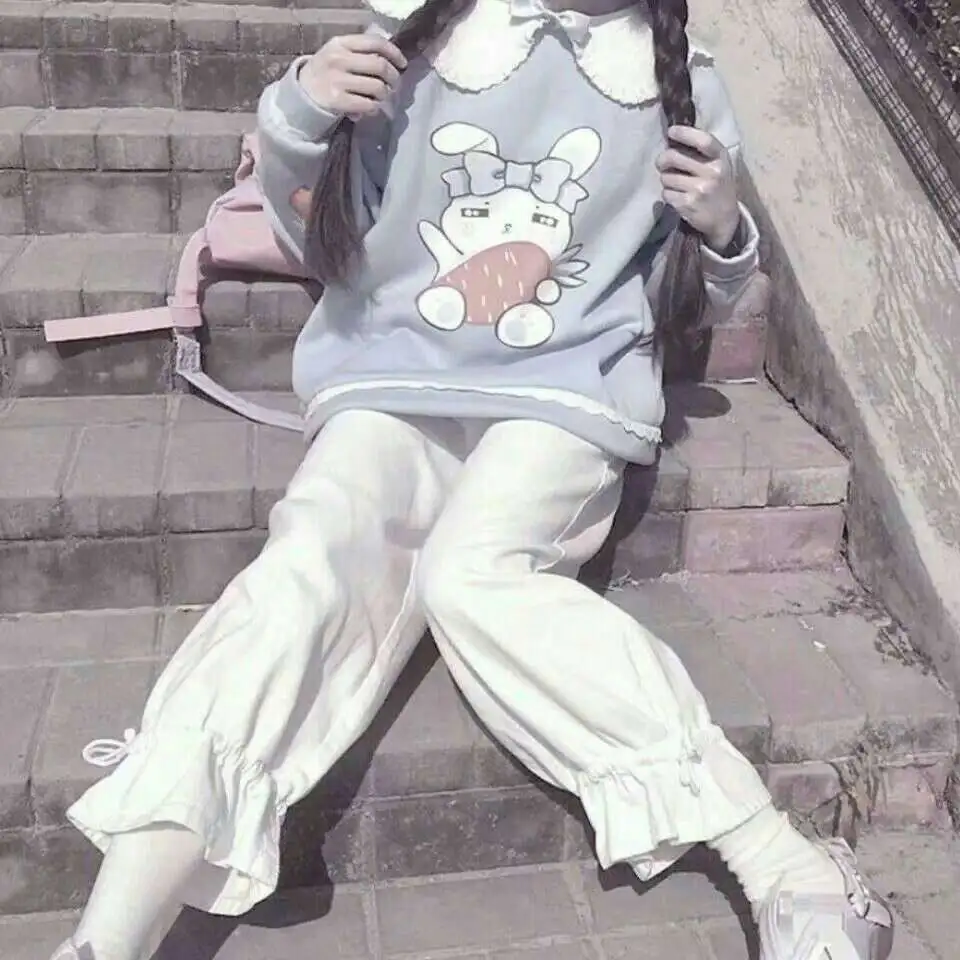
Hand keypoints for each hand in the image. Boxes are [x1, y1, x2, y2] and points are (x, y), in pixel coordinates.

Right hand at [299, 33, 407, 119]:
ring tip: (381, 97)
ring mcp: (337, 80)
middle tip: (394, 85)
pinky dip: (374, 108)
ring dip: (384, 94)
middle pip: (380, 66)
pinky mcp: (337, 100)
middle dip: (393, 77)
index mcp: (341, 43)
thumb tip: (392, 63)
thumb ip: (361, 53)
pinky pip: (368, 104)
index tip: (402, 64)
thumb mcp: (338, 54)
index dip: (394, 53)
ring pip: (377, 87)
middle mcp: (339, 59)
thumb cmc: (327, 72)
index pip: (375, 42)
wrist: (302, 93)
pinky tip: (370, 108)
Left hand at [656, 126, 739, 251]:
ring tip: (676, 184)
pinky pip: (666, 194)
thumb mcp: (719, 165)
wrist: (725, 219)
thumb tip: (673, 140)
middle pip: (674, 157)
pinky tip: (678, 196)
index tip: (671, 132)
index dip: (684, 133)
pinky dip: (668, 194)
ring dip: (666, 180)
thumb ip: (701, 152)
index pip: (703, 140)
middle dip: (663, 160)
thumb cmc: (718, 186)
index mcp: (721, 158)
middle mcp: (712, 172)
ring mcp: (700, 189)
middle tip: (662, 163)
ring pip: (666, 177)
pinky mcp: (688, 205)